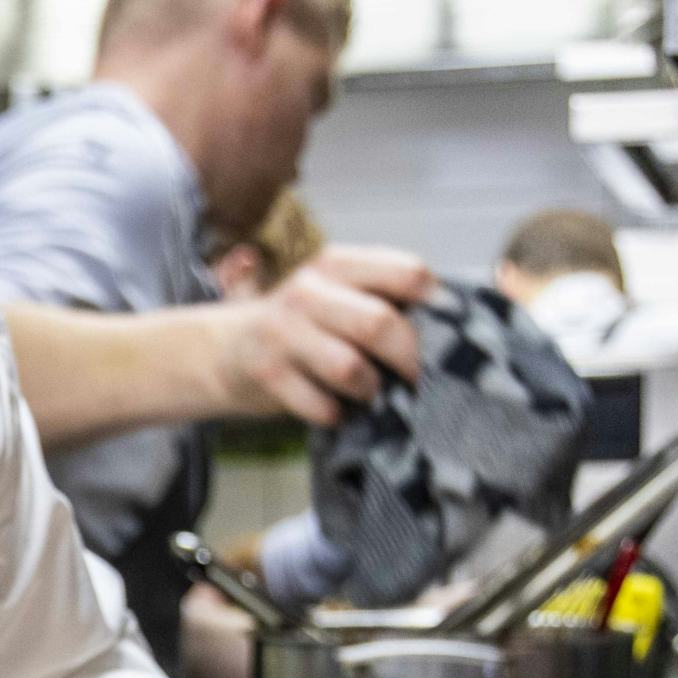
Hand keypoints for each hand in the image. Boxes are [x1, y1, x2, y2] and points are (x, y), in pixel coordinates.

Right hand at [215, 245, 432, 427]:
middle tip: (419, 379)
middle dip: (408, 359)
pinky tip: (334, 407)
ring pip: (351, 368)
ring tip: (368, 391)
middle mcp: (308, 290)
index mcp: (336, 264)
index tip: (442, 333)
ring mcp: (283, 332)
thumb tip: (452, 325)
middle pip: (380, 324)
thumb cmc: (303, 326)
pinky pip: (322, 405)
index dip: (435, 307)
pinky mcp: (267, 373)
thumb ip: (382, 297)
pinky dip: (336, 413)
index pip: (407, 273)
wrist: (225, 349)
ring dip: (369, 388)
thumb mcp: (336, 295)